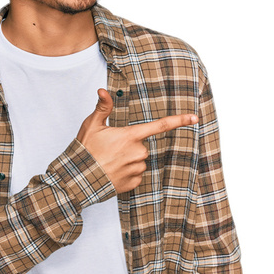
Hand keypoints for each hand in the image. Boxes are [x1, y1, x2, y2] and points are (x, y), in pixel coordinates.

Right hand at [77, 89, 197, 193]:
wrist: (79, 179)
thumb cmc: (85, 151)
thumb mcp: (92, 125)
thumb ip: (103, 107)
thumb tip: (103, 90)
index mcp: (130, 136)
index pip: (160, 126)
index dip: (179, 120)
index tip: (194, 118)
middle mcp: (138, 152)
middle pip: (142, 145)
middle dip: (130, 146)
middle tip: (110, 149)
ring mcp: (137, 169)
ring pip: (139, 161)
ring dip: (128, 160)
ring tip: (109, 162)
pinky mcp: (134, 183)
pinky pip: (136, 175)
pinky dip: (126, 173)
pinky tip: (112, 172)